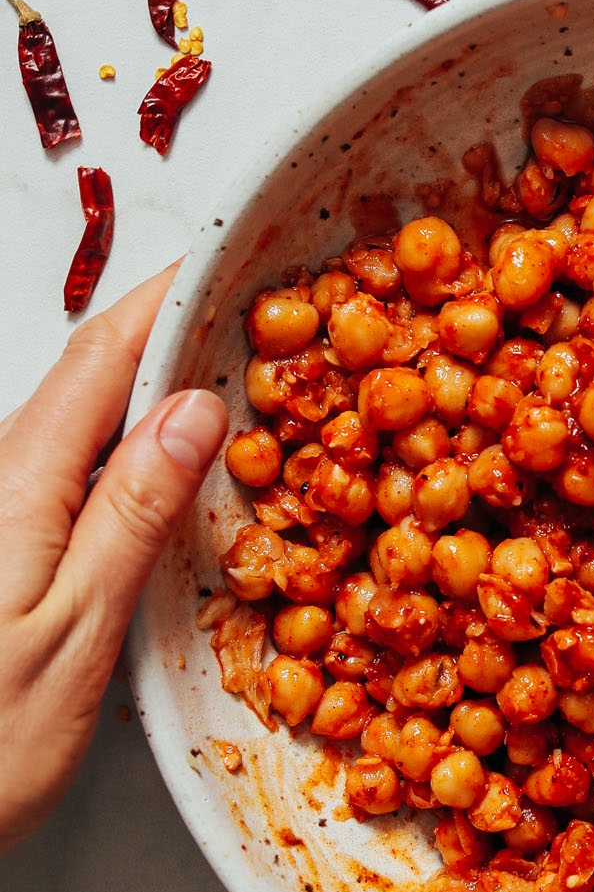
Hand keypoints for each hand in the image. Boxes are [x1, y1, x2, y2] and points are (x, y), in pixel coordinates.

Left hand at [0, 267, 226, 852]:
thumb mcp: (76, 634)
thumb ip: (134, 516)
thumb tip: (196, 412)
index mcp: (18, 480)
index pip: (106, 351)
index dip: (176, 293)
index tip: (243, 256)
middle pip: (97, 374)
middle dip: (181, 335)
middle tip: (269, 320)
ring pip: (87, 421)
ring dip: (162, 397)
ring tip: (247, 390)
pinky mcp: (2, 548)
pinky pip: (75, 471)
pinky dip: (136, 454)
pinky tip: (178, 477)